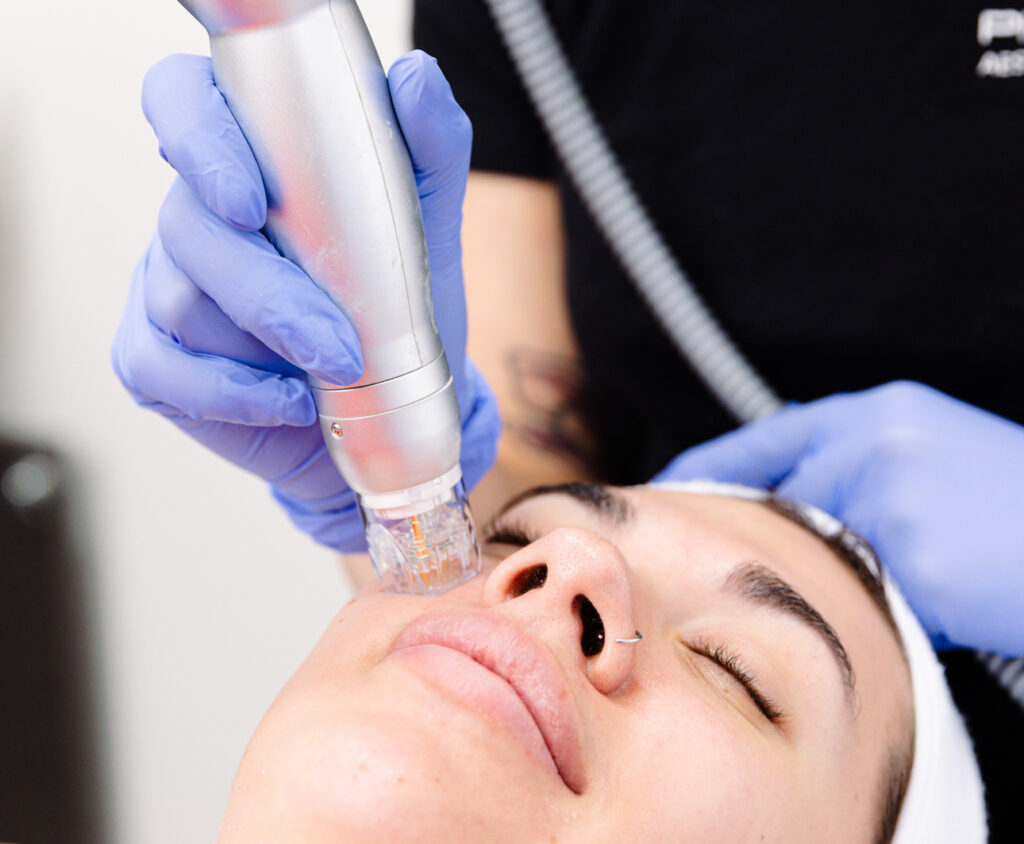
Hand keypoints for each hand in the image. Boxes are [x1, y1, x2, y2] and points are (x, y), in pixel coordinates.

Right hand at [112, 51, 499, 551]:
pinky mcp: (155, 358)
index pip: (184, 103)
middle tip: (339, 341)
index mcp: (248, 159)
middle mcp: (196, 214)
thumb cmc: (398, 309)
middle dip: (267, 291)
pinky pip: (162, 369)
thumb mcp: (427, 224)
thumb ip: (427, 147)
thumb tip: (414, 79)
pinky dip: (232, 394)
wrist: (391, 406)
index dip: (198, 139)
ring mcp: (165, 285)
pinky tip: (289, 401)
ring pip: (180, 300)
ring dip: (263, 346)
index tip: (252, 200)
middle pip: (188, 223)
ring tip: (334, 372)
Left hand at [658, 381, 1023, 655]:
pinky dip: (900, 613)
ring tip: (917, 580)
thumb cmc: (1021, 506)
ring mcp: (893, 497)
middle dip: (771, 537)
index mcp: (884, 413)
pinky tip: (948, 608)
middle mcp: (878, 443)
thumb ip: (867, 469)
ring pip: (826, 559)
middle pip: (783, 504)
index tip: (669, 490)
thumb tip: (800, 501)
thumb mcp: (940, 457)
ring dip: (856, 580)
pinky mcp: (916, 558)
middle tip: (728, 557)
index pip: (767, 440)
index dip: (712, 467)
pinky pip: (874, 602)